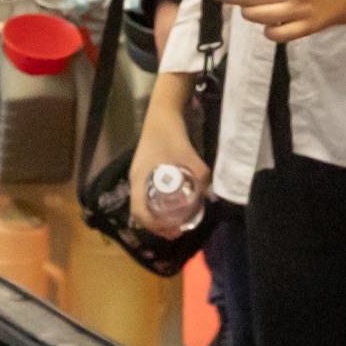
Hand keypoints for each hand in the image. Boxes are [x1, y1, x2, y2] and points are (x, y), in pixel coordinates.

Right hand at [128, 108, 210, 236]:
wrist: (162, 114)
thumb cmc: (171, 136)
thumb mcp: (190, 158)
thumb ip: (201, 178)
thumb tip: (211, 198)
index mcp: (140, 181)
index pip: (139, 212)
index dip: (154, 226)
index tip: (172, 231)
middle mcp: (135, 181)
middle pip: (139, 212)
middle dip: (156, 226)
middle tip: (176, 231)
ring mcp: (138, 176)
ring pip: (142, 204)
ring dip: (156, 216)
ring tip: (175, 222)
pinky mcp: (144, 171)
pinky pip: (146, 195)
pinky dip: (156, 205)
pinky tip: (171, 203)